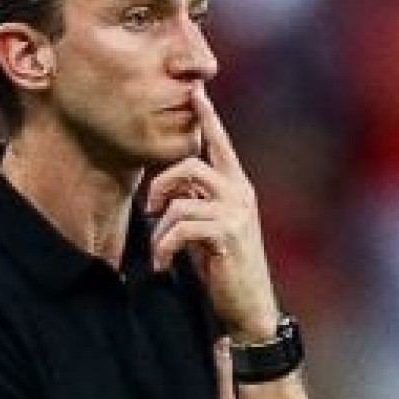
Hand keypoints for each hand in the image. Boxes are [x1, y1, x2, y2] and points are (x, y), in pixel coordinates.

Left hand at [145, 90, 280, 340]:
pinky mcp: (228, 234)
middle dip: (160, 186)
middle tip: (149, 210)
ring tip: (160, 252)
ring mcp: (236, 212)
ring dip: (160, 229)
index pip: (220, 144)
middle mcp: (240, 193)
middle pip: (191, 164)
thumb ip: (193, 202)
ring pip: (181, 200)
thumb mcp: (206, 228)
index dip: (207, 117)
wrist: (249, 308)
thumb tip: (164, 188)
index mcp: (236, 187)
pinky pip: (181, 226)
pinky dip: (164, 247)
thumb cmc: (223, 268)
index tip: (196, 90)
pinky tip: (164, 265)